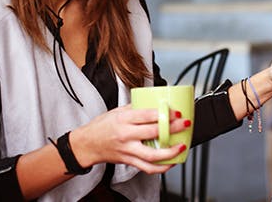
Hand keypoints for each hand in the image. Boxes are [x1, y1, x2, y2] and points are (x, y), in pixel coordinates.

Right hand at [71, 105, 190, 173]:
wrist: (87, 144)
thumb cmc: (101, 126)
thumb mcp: (117, 111)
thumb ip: (135, 108)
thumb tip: (154, 103)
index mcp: (123, 119)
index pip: (147, 115)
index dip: (164, 114)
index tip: (176, 112)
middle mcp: (126, 135)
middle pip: (153, 133)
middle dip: (172, 128)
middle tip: (184, 124)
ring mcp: (127, 150)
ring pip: (152, 155)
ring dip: (170, 152)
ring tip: (181, 146)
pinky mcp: (129, 161)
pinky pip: (148, 168)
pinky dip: (162, 167)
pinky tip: (171, 162)